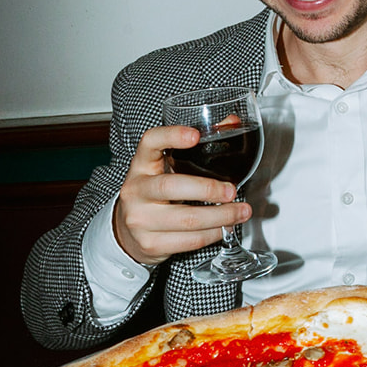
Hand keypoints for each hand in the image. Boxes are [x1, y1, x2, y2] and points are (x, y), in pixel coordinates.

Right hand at [113, 126, 249, 267]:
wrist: (127, 233)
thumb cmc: (154, 195)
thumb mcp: (166, 168)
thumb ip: (196, 146)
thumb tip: (231, 122)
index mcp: (141, 165)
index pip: (150, 143)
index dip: (171, 136)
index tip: (195, 136)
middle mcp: (136, 190)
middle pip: (171, 187)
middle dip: (208, 189)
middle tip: (232, 191)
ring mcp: (140, 219)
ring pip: (186, 219)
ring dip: (221, 216)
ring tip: (240, 211)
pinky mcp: (150, 243)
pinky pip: (188, 240)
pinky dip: (213, 234)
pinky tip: (224, 228)